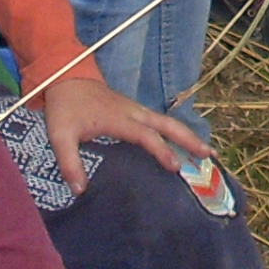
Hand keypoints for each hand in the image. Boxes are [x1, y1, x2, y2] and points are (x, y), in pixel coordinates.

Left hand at [36, 67, 201, 189]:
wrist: (67, 77)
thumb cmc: (65, 107)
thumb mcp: (60, 136)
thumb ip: (70, 163)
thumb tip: (80, 191)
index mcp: (118, 119)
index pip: (146, 135)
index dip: (161, 150)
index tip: (175, 166)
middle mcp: (133, 112)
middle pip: (167, 124)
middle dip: (188, 138)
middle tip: (208, 153)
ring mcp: (135, 109)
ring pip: (167, 121)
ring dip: (186, 134)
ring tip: (204, 150)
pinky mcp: (133, 110)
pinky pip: (159, 120)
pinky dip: (174, 130)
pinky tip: (181, 141)